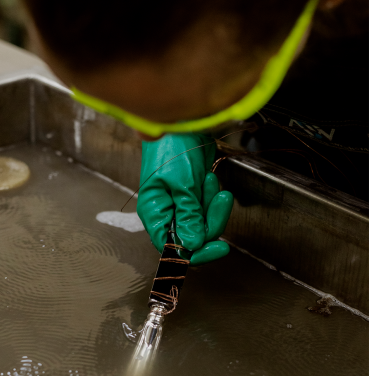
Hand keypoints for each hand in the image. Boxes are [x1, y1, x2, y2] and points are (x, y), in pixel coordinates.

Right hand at [136, 133, 233, 264]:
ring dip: (211, 203)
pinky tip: (208, 176)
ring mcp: (179, 205)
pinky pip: (208, 207)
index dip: (196, 252)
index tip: (220, 248)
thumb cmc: (172, 149)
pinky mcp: (192, 195)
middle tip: (220, 198)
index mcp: (154, 215)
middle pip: (194, 236)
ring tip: (208, 179)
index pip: (173, 248)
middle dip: (211, 219)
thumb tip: (191, 246)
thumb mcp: (183, 185)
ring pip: (204, 221)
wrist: (181, 122)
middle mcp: (165, 214)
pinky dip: (212, 194)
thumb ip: (188, 217)